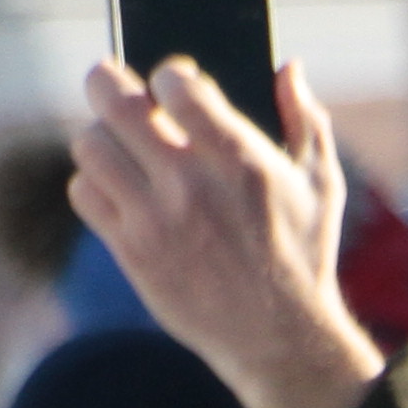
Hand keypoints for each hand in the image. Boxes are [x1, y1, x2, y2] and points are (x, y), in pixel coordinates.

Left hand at [67, 55, 381, 407]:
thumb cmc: (302, 255)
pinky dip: (94, 181)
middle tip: (108, 80)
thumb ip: (307, 119)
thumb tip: (289, 68)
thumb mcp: (321, 184)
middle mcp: (190, 185)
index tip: (173, 81)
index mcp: (239, 160)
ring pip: (91, 145)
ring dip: (101, 134)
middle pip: (116, 103)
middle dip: (107, 80)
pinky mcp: (131, 252)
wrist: (277, 338)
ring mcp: (154, 220)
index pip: (175, 85)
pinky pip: (85, 193)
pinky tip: (116, 185)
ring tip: (117, 141)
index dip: (168, 74)